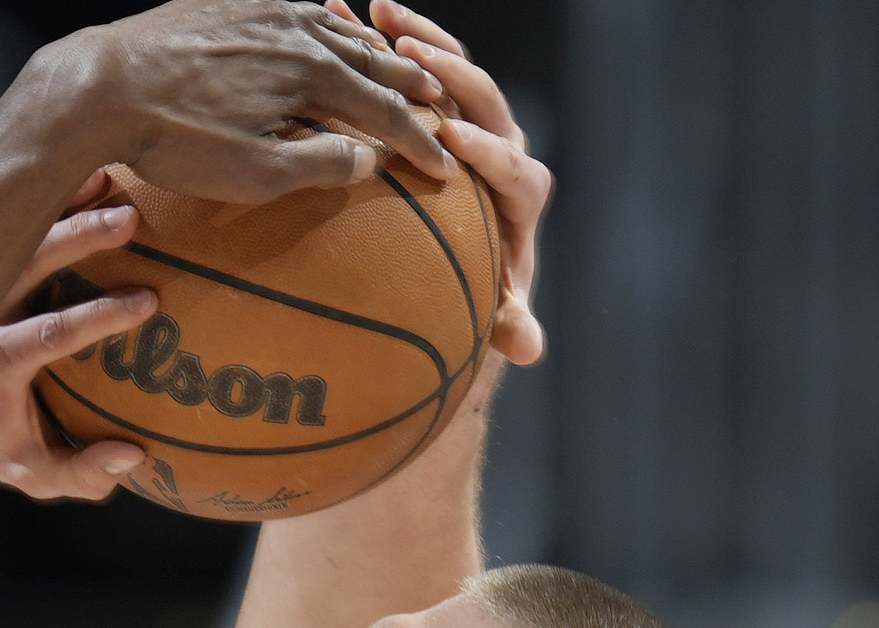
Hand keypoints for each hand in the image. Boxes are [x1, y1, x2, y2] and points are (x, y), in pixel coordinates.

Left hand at [0, 205, 158, 505]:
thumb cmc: (0, 450)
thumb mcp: (37, 476)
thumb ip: (82, 474)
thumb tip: (131, 456)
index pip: (46, 334)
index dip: (96, 317)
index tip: (147, 301)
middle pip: (25, 265)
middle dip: (77, 239)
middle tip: (131, 222)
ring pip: (16, 231)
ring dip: (65, 205)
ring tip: (114, 178)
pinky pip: (14, 222)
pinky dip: (49, 196)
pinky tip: (92, 171)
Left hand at [60, 0, 450, 202]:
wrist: (103, 85)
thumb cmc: (177, 140)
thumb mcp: (255, 174)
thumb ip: (319, 163)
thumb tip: (368, 157)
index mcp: (314, 73)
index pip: (385, 111)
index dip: (418, 142)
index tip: (441, 168)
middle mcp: (298, 30)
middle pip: (372, 59)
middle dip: (409, 84)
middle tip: (438, 101)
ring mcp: (264, 9)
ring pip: (336, 27)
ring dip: (370, 48)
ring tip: (391, 59)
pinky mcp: (230, 3)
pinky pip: (296, 9)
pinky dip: (324, 24)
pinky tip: (322, 30)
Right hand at [363, 0, 547, 364]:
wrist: (468, 260)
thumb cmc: (479, 292)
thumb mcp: (492, 313)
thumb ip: (510, 323)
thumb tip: (529, 343)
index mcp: (522, 189)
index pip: (512, 163)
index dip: (487, 150)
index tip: (454, 139)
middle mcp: (502, 142)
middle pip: (485, 99)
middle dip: (451, 75)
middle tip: (412, 55)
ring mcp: (471, 118)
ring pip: (453, 66)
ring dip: (420, 36)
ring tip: (380, 15)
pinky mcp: (442, 104)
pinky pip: (418, 60)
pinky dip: (388, 35)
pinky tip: (349, 11)